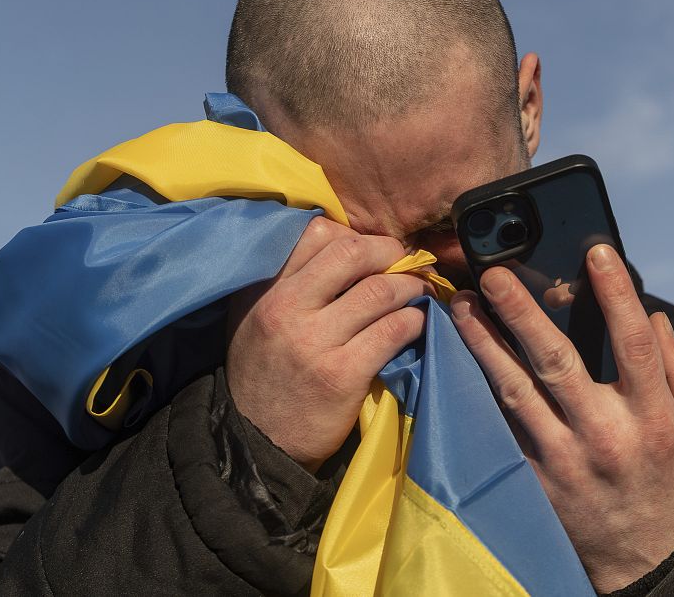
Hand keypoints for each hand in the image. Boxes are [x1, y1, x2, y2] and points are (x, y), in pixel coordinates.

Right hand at [225, 217, 430, 471]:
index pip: (317, 232)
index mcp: (264, 287)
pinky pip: (394, 330)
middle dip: (390, 252)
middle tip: (406, 263)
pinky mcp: (342, 374)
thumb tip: (342, 241)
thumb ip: (287, 278)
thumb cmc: (263, 373)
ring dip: (411, 287)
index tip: (373, 252)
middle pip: (353, 251)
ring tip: (418, 292)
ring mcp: (314, 341)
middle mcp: (284, 307)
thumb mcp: (255, 315)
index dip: (356, 235)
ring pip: (381, 290)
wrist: (257, 441)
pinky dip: (414, 322)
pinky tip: (415, 325)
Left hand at [449, 245, 673, 592]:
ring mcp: (562, 460)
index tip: (596, 251)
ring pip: (514, 390)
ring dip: (484, 343)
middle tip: (494, 272)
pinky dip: (476, 386)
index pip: (634, 345)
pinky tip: (458, 354)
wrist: (640, 562)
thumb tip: (657, 318)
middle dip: (522, 313)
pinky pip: (499, 424)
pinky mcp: (531, 477)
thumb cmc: (671, 485)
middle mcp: (604, 436)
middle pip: (556, 363)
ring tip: (462, 304)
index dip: (616, 295)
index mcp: (652, 419)